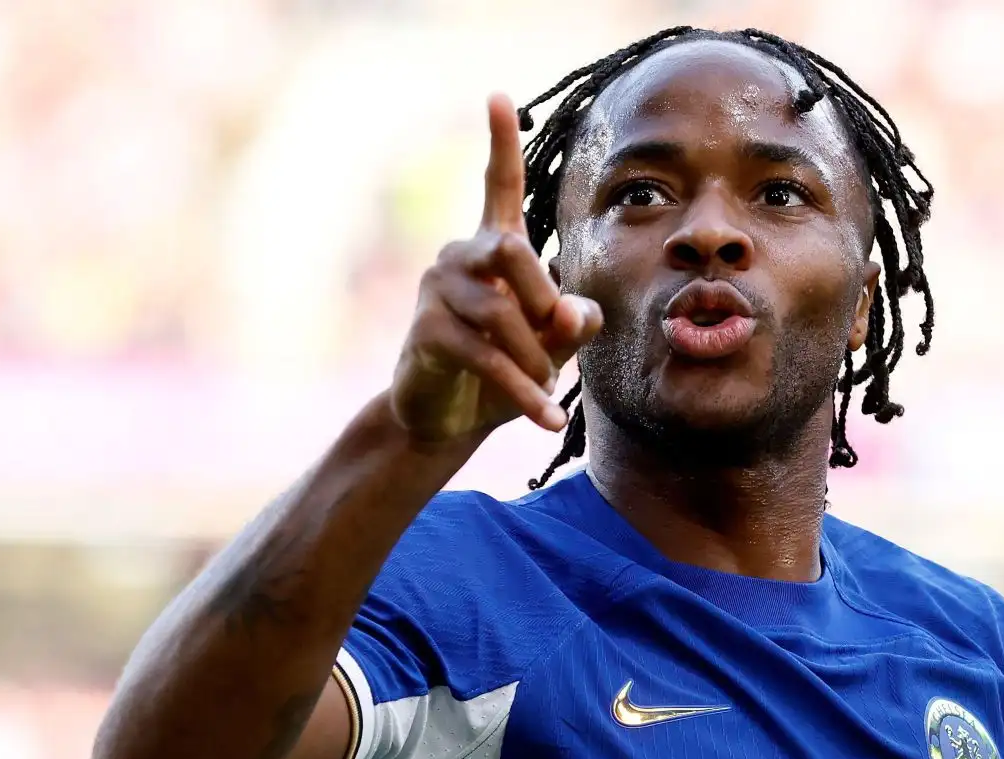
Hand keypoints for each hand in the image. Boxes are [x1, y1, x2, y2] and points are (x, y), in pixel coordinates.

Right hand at [387, 94, 601, 444]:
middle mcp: (461, 256)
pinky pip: (487, 357)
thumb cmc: (502, 371)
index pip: (499, 185)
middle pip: (513, 250)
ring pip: (502, 314)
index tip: (498, 95)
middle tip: (558, 336)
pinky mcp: (427, 333)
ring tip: (548, 390)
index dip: (500, 143)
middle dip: (545, 297)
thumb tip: (576, 310)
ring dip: (536, 359)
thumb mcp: (552, 346)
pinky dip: (525, 392)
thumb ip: (572, 323)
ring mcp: (438, 291)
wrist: (445, 419)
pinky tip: (547, 417)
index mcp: (494, 247)